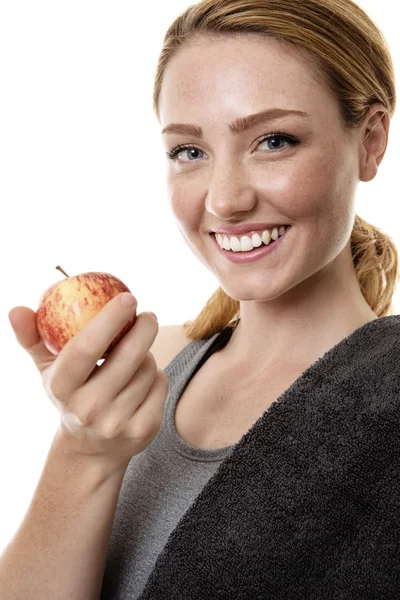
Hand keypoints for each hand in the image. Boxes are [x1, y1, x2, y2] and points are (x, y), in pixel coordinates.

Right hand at [8, 293, 168, 468]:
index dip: (109, 319)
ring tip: (135, 357)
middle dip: (144, 329)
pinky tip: (143, 380)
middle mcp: (87, 408)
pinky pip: (161, 386)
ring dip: (148, 355)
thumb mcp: (48, 368)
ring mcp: (116, 422)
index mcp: (61, 387)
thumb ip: (32, 337)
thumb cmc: (70, 393)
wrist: (91, 448)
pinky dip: (156, 376)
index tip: (127, 297)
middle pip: (128, 356)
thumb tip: (17, 309)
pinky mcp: (143, 431)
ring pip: (148, 369)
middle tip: (148, 315)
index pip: (85, 346)